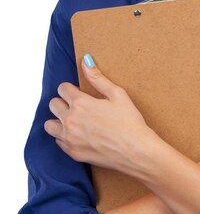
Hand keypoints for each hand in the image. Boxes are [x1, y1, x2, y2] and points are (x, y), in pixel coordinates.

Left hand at [44, 55, 157, 174]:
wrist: (136, 151)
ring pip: (49, 125)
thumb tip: (85, 61)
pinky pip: (58, 141)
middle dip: (63, 102)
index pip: (62, 89)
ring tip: (73, 121)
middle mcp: (70, 120)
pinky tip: (78, 134)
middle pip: (53, 105)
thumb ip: (98, 78)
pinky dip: (64, 136)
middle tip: (77, 106)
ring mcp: (70, 138)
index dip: (71, 88)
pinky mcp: (73, 153)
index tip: (78, 93)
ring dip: (58, 120)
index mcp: (80, 103)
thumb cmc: (130, 121)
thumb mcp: (117, 94)